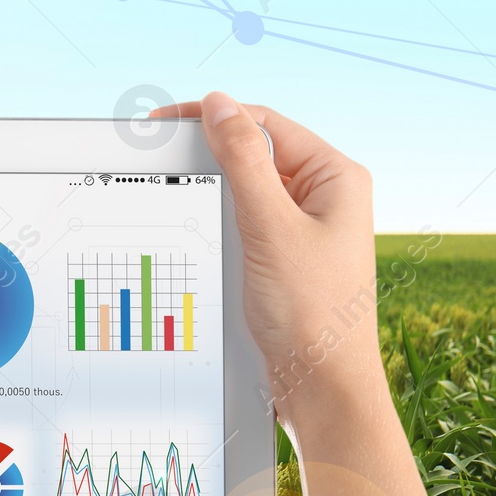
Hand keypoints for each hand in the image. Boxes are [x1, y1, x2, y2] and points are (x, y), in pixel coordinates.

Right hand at [152, 93, 381, 415]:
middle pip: (256, 154)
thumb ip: (244, 160)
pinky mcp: (285, 260)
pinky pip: (245, 225)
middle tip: (159, 157)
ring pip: (246, 192)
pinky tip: (198, 235)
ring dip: (213, 193)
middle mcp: (325, 198)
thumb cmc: (312, 315)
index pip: (267, 124)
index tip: (166, 123)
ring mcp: (305, 230)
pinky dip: (219, 225)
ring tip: (179, 198)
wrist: (321, 389)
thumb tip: (219, 106)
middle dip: (209, 156)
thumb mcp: (270, 227)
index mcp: (336, 178)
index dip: (215, 118)